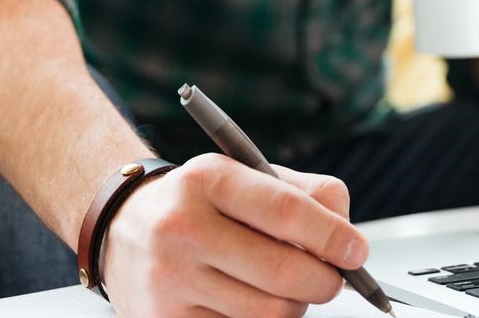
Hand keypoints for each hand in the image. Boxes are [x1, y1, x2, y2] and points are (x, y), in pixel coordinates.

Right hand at [99, 154, 365, 317]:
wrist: (122, 227)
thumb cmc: (197, 201)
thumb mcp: (244, 174)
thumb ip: (303, 192)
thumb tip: (346, 230)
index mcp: (207, 179)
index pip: (287, 212)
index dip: (333, 236)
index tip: (355, 251)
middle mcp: (182, 227)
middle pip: (283, 271)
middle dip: (325, 280)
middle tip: (333, 277)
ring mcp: (170, 279)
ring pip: (268, 312)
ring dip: (294, 305)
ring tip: (285, 286)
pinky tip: (248, 299)